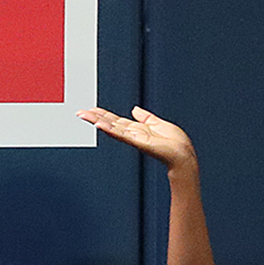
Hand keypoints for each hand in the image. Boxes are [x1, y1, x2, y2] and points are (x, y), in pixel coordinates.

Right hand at [77, 104, 197, 174]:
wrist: (182, 155)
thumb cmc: (175, 143)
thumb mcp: (158, 123)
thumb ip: (146, 117)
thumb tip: (135, 109)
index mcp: (137, 129)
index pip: (116, 120)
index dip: (103, 114)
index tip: (91, 110)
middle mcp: (133, 134)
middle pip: (110, 123)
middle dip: (95, 117)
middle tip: (80, 112)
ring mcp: (134, 139)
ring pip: (112, 128)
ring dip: (98, 121)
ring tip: (85, 116)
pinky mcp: (138, 142)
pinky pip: (122, 134)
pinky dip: (111, 129)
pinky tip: (100, 125)